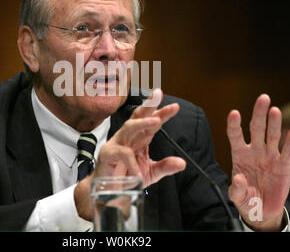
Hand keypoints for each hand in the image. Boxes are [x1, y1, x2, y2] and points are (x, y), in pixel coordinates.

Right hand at [75, 89, 185, 219]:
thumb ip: (165, 167)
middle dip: (149, 105)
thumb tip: (182, 163)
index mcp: (138, 139)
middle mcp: (128, 138)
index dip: (162, 114)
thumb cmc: (125, 179)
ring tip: (156, 121)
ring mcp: (116, 144)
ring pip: (129, 127)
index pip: (151, 123)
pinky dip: (132, 163)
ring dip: (142, 122)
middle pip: (138, 116)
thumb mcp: (150, 173)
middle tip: (159, 94)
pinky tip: (138, 173)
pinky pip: (122, 153)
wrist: (107, 194)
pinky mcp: (107, 154)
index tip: (175, 107)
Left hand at [227, 94, 289, 230]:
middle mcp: (254, 151)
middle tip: (263, 97)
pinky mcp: (283, 165)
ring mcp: (269, 156)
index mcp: (239, 154)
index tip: (234, 113)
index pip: (235, 135)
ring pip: (272, 135)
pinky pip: (286, 152)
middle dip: (259, 113)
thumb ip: (236, 188)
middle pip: (256, 128)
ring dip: (274, 123)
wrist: (261, 210)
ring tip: (274, 110)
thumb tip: (238, 178)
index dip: (234, 124)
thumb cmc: (246, 198)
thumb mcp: (237, 195)